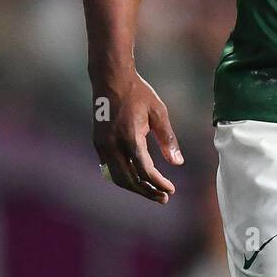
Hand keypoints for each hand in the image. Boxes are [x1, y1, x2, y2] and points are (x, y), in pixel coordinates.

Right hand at [92, 71, 183, 203]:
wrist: (110, 79)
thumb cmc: (138, 93)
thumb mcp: (158, 112)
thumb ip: (168, 139)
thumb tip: (178, 163)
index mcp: (130, 137)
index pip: (145, 170)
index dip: (158, 183)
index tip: (171, 190)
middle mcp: (113, 145)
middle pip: (129, 180)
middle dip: (147, 192)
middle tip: (163, 198)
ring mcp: (102, 145)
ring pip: (117, 177)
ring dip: (135, 187)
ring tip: (151, 192)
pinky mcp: (98, 143)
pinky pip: (109, 168)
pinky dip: (123, 177)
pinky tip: (136, 178)